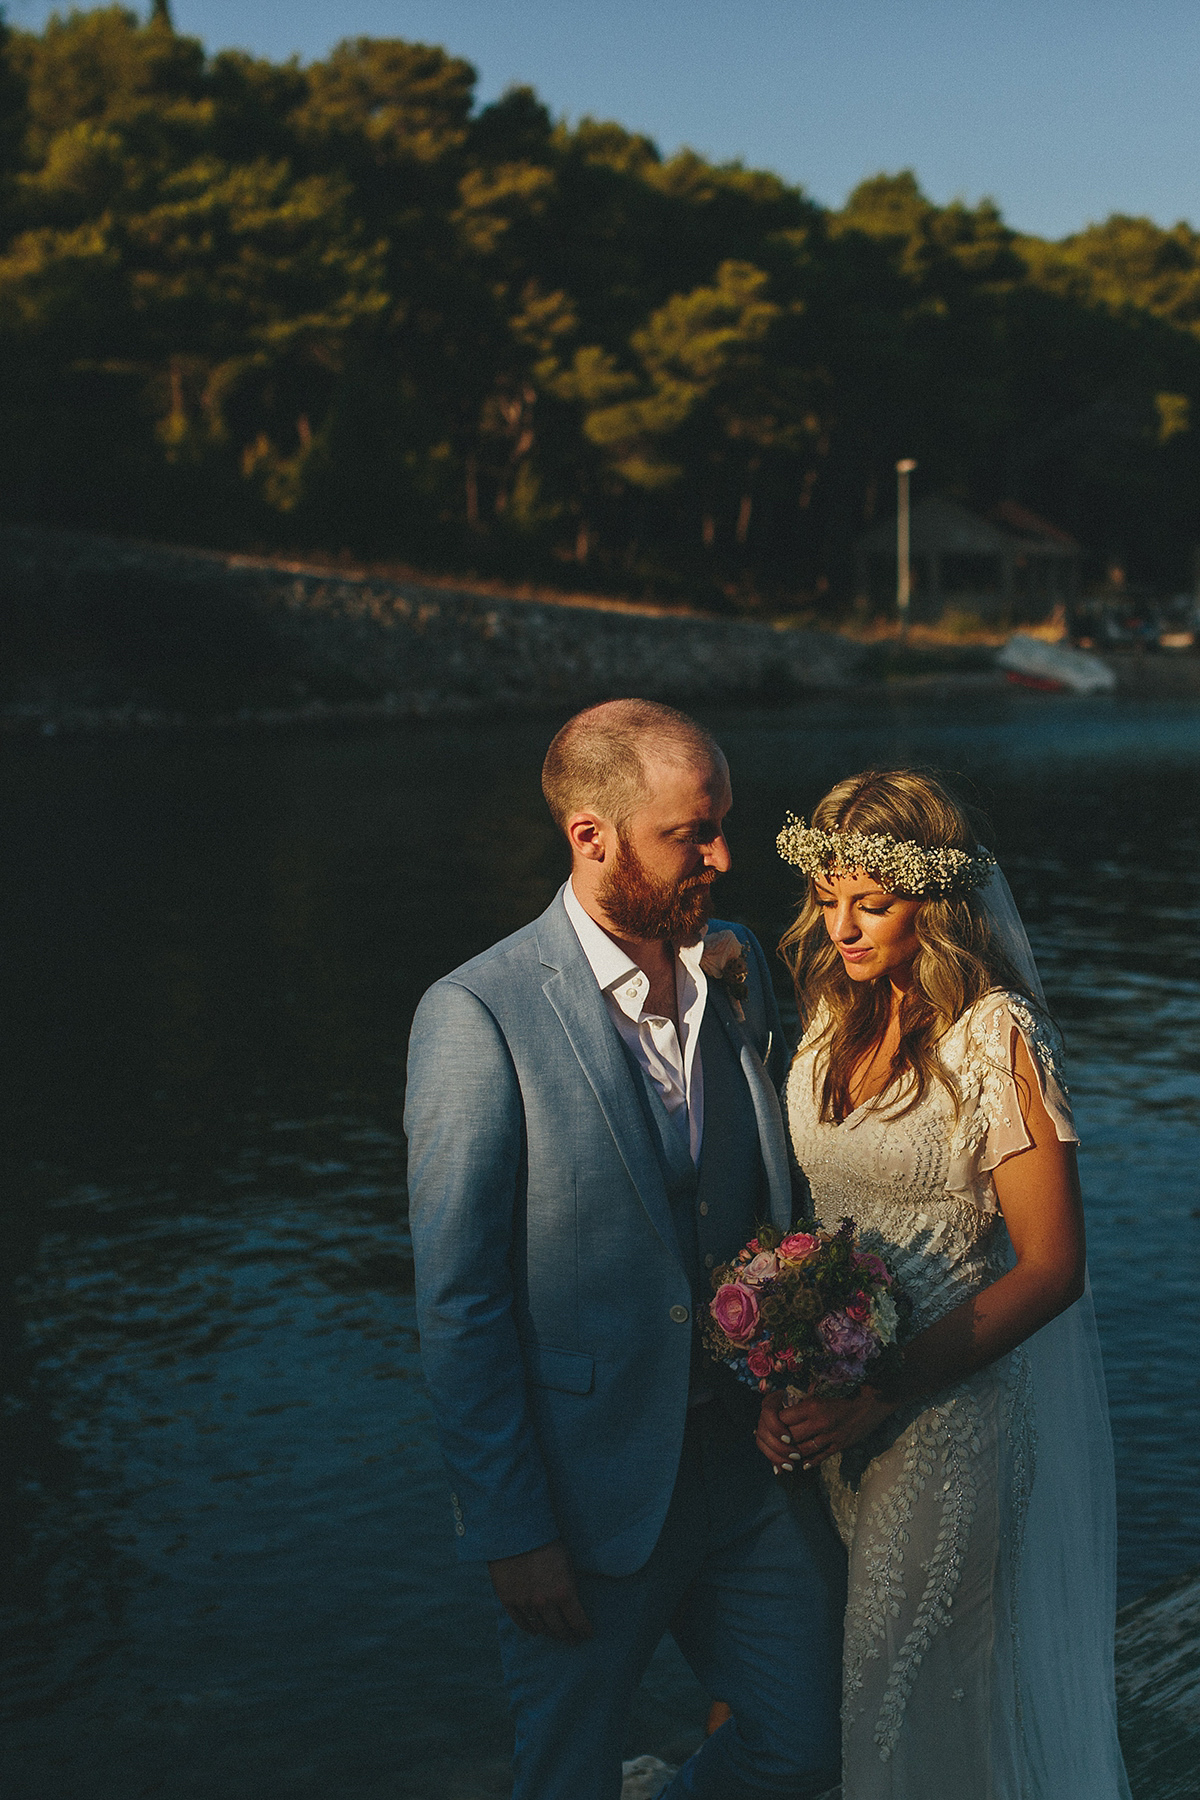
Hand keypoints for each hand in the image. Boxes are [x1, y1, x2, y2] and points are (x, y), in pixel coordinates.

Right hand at [488, 1540, 592, 1642]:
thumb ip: (570, 1584)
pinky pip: (521, 1623)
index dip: (584, 1630)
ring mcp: (525, 1603)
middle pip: (559, 1629)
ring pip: (540, 1627)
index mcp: (563, 1592)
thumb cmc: (546, 1543)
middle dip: (568, 1636)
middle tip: (572, 1640)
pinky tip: (536, 1631)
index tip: (587, 1635)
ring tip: (555, 1635)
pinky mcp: (508, 1600)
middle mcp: (545, 1602)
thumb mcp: (567, 1562)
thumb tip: (573, 1601)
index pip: (577, 1621)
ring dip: (550, 1633)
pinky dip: (530, 1629)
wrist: (514, 1532)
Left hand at [756, 1387, 895, 1470]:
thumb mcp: (822, 1393)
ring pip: (803, 1450)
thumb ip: (805, 1401)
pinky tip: (803, 1465)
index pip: (784, 1418)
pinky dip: (810, 1462)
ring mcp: (830, 1436)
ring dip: (793, 1454)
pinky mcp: (840, 1445)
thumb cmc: (845, 1393)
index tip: (771, 1425)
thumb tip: (784, 1407)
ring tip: (786, 1456)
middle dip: (780, 1442)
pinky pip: (821, 1457)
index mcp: (813, 1405)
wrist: (871, 1403)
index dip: (774, 1424)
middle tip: (775, 1444)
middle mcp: (820, 1422)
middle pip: (791, 1437)